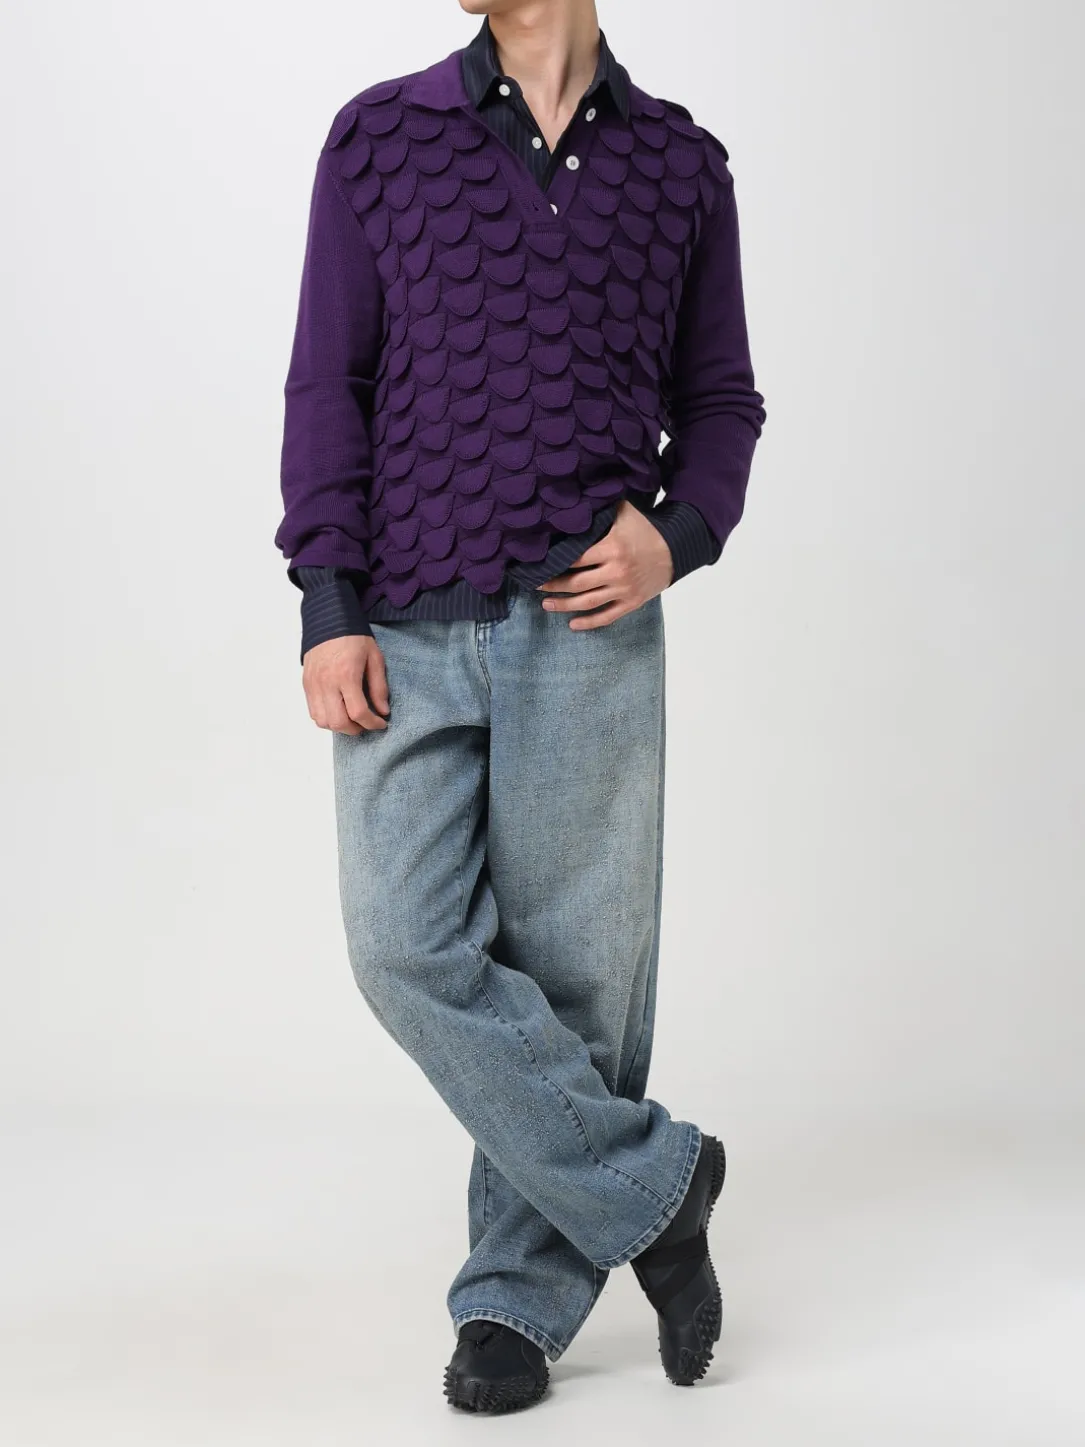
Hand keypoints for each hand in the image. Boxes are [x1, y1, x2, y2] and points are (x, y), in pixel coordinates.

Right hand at [302, 635, 389, 733]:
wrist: (328, 619)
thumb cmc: (354, 637)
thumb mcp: (375, 658)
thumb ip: (379, 687)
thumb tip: (383, 711)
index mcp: (346, 675)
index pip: (358, 712)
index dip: (372, 723)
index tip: (381, 723)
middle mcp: (327, 682)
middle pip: (338, 722)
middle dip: (355, 729)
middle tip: (366, 724)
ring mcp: (313, 684)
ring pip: (322, 721)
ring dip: (339, 726)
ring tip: (352, 719)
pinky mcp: (306, 684)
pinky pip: (313, 711)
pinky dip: (326, 718)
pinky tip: (339, 711)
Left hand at [537, 499, 673, 628]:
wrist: (675, 548)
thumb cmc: (645, 529)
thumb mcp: (624, 513)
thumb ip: (600, 510)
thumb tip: (575, 502)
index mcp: (611, 548)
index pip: (575, 559)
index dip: (555, 563)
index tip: (539, 564)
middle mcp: (616, 572)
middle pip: (576, 584)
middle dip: (553, 585)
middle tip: (536, 585)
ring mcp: (624, 589)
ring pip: (587, 603)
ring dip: (564, 605)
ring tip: (546, 604)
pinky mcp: (631, 602)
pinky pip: (607, 617)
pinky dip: (589, 623)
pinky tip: (573, 624)